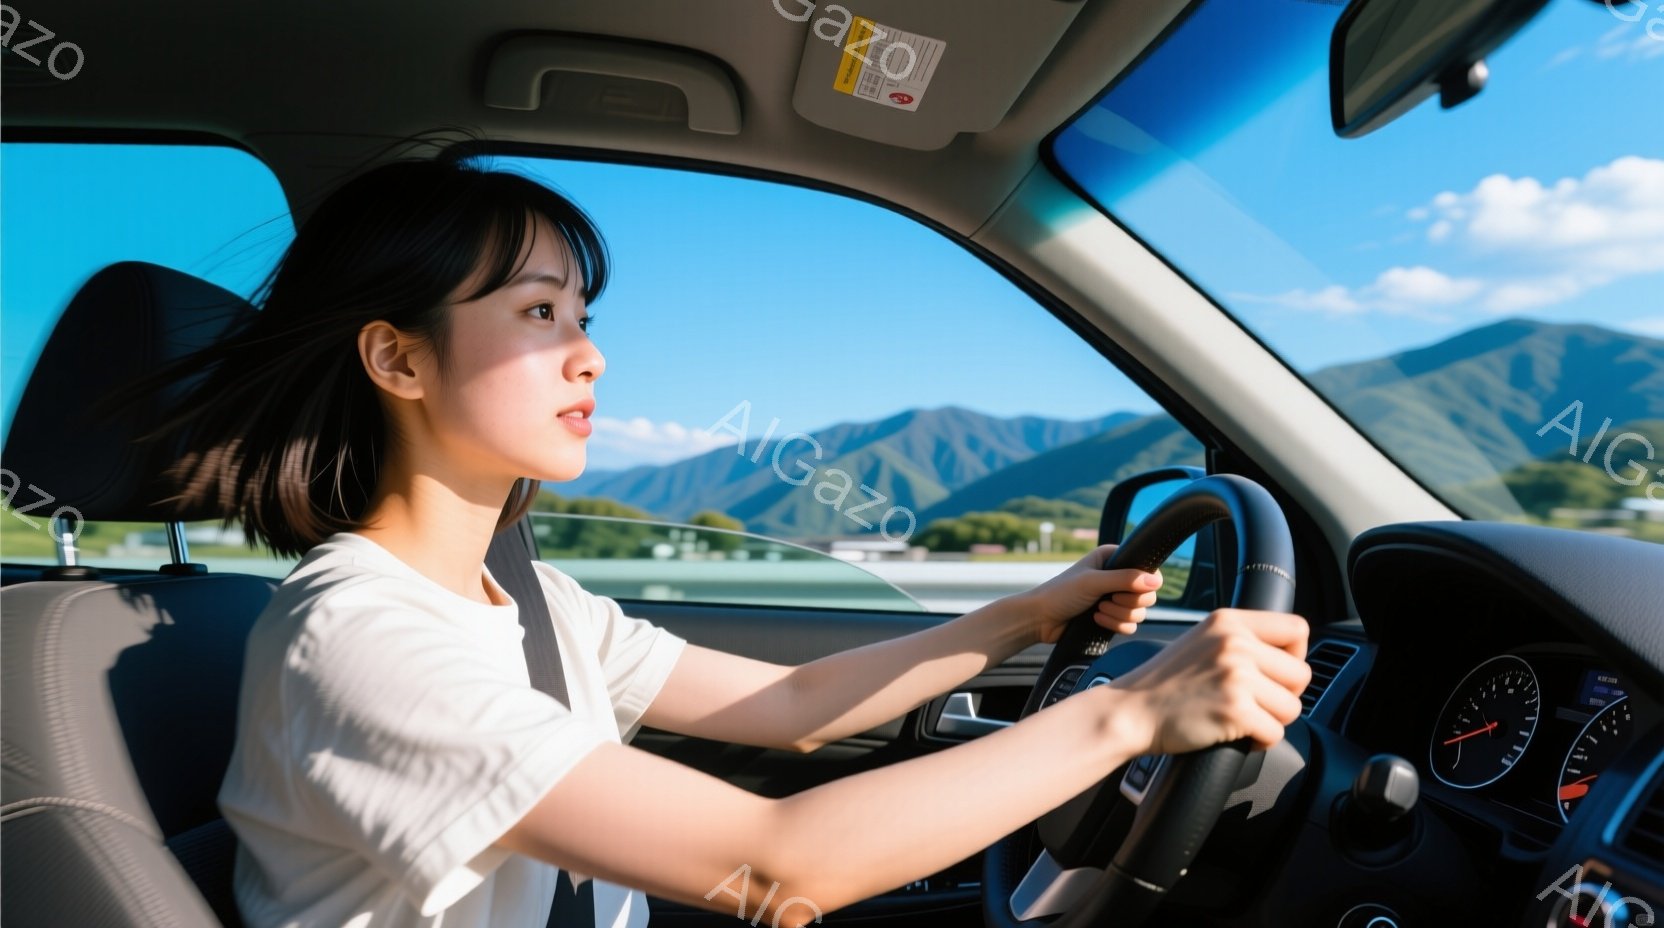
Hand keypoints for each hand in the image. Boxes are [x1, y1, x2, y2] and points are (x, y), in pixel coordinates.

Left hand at [1019, 543, 1162, 644]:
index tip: (1127, 589)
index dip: (1145, 583)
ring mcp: (1116, 598)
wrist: (1041, 619)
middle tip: (1108, 599)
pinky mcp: (1112, 617)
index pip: (1149, 570)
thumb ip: (1125, 579)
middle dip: (1128, 602)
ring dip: (1119, 615)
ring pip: (1140, 612)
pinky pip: (1131, 626)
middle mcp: (1118, 576)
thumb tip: (1155, 581)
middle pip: (1148, 595)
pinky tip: (1096, 619)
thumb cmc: (1060, 593)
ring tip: (1098, 610)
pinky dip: (1115, 625)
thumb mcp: (1093, 582)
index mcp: (1114, 558)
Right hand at [1109, 608, 1310, 753]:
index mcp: (1228, 622)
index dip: (1295, 654)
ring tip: (1243, 718)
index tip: (1276, 672)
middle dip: (1283, 695)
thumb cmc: (1163, 683)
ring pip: (1292, 707)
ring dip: (1272, 720)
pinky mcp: (1235, 710)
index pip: (1297, 629)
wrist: (1129, 710)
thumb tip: (1286, 655)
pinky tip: (1236, 734)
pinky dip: (1260, 742)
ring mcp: (1236, 676)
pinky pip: (1275, 733)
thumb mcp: (1201, 640)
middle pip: (1301, 674)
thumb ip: (1239, 639)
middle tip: (1256, 703)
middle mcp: (1235, 644)